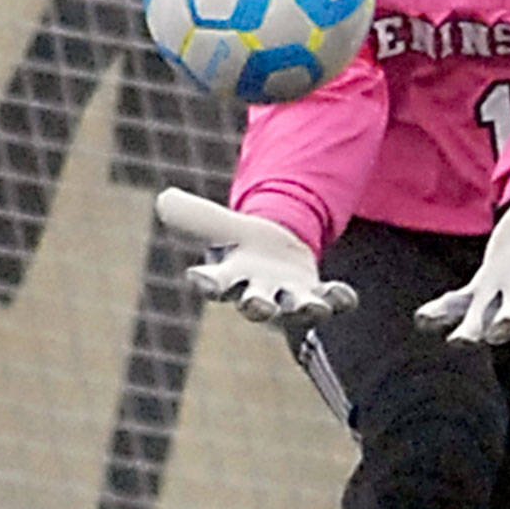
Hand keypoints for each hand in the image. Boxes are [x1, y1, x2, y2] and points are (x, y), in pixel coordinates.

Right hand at [154, 187, 356, 325]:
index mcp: (230, 277)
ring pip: (296, 309)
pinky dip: (338, 300)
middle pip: (255, 305)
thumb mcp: (221, 226)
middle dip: (257, 306)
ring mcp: (290, 297)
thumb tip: (163, 198)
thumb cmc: (242, 246)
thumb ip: (195, 216)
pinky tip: (346, 295)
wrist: (277, 255)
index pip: (214, 282)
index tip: (200, 278)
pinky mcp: (317, 293)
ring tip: (314, 306)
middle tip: (258, 307)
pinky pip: (330, 301)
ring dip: (305, 308)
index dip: (207, 281)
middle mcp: (259, 294)